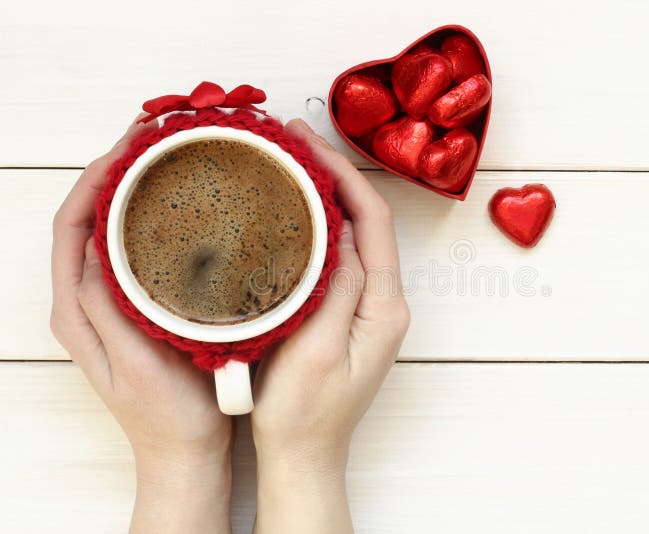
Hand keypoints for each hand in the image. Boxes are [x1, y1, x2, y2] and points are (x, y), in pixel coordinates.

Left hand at [50, 117, 233, 533]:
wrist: (185, 452)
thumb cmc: (168, 417)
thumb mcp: (137, 366)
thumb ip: (110, 308)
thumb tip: (100, 243)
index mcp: (77, 311)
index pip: (71, 226)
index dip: (94, 180)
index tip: (128, 148)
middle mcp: (87, 300)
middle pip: (88, 217)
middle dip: (113, 171)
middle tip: (153, 139)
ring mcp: (112, 301)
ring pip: (112, 228)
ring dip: (132, 189)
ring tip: (166, 159)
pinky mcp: (139, 305)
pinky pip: (136, 247)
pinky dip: (152, 218)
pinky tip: (182, 207)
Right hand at [251, 119, 409, 533]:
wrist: (304, 456)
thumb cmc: (305, 415)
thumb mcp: (319, 350)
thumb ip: (338, 288)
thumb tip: (343, 232)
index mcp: (384, 307)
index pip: (373, 222)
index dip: (343, 175)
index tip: (307, 143)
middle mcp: (384, 302)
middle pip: (367, 222)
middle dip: (334, 176)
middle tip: (293, 142)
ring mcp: (367, 307)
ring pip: (353, 236)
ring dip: (326, 197)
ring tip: (290, 165)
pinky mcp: (347, 313)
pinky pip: (339, 257)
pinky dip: (319, 227)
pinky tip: (292, 214)